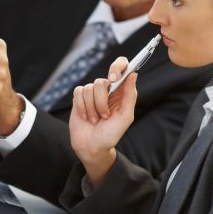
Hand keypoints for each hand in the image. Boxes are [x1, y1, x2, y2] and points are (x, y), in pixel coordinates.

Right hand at [69, 57, 137, 187]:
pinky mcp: (79, 97)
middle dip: (102, 102)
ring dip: (92, 108)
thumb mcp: (125, 117)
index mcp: (121, 91)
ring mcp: (92, 93)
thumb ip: (130, 96)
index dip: (117, 66)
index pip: (121, 66)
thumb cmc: (111, 134)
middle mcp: (107, 89)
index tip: (113, 78)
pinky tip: (85, 117)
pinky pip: (79, 92)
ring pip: (89, 88)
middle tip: (105, 116)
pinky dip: (82, 107)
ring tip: (95, 119)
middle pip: (102, 81)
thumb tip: (133, 74)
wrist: (92, 146)